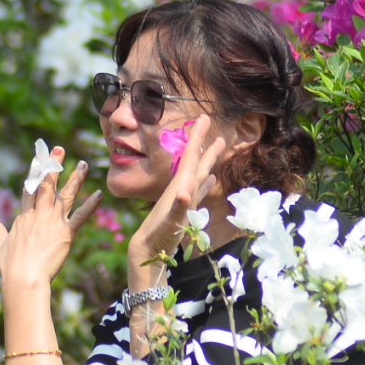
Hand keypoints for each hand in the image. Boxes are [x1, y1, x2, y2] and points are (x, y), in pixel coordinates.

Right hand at [0, 149, 102, 293]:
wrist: (23, 278)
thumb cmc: (10, 268)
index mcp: (23, 218)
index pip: (29, 190)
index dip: (34, 172)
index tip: (38, 158)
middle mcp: (38, 215)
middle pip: (47, 185)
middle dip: (53, 165)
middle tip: (59, 149)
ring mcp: (52, 223)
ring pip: (66, 196)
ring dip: (76, 179)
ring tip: (84, 164)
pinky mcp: (66, 234)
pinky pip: (80, 217)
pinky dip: (91, 206)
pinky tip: (99, 194)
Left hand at [126, 115, 228, 267]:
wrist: (147, 248)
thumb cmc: (160, 236)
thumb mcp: (171, 222)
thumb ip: (179, 207)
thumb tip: (185, 193)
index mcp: (181, 186)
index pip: (190, 155)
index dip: (198, 136)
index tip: (204, 116)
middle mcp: (182, 187)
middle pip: (195, 159)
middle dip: (203, 140)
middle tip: (208, 119)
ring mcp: (184, 197)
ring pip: (199, 171)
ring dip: (207, 157)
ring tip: (218, 145)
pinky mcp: (185, 208)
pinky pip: (199, 190)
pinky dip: (206, 182)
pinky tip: (210, 179)